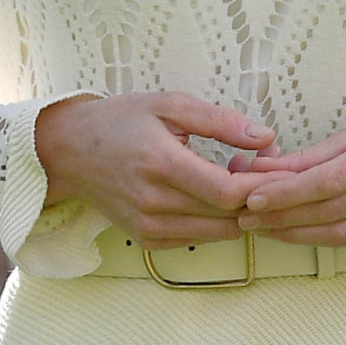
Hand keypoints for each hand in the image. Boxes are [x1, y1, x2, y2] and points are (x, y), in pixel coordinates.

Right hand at [36, 92, 291, 249]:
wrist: (71, 152)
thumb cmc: (122, 122)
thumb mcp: (169, 105)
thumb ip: (221, 121)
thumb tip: (267, 138)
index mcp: (162, 163)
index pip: (227, 193)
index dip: (260, 187)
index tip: (274, 171)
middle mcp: (154, 203)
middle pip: (227, 216)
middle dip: (254, 198)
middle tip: (256, 172)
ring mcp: (149, 226)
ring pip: (217, 233)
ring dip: (237, 213)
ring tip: (232, 182)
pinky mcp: (147, 239)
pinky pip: (198, 239)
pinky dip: (215, 222)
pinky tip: (210, 198)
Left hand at [234, 107, 345, 246]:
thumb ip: (310, 156)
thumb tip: (262, 170)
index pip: (328, 180)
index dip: (287, 194)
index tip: (253, 199)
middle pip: (330, 211)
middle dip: (282, 217)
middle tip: (247, 218)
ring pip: (340, 234)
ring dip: (295, 234)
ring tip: (263, 228)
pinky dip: (320, 238)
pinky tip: (294, 232)